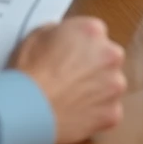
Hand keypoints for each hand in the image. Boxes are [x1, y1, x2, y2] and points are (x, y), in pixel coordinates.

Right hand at [9, 17, 126, 143]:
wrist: (27, 109)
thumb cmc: (29, 73)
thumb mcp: (37, 35)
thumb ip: (61, 33)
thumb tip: (64, 41)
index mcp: (92, 30)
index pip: (95, 33)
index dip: (80, 44)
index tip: (70, 53)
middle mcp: (110, 55)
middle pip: (108, 57)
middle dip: (93, 65)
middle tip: (69, 75)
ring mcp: (114, 85)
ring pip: (111, 84)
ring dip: (97, 88)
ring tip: (70, 95)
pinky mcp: (113, 112)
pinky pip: (108, 110)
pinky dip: (95, 111)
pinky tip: (74, 111)